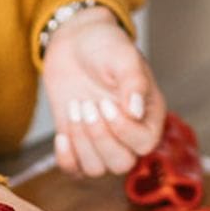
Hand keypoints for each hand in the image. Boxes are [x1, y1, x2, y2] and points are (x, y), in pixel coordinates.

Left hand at [41, 6, 165, 178]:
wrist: (76, 41)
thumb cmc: (105, 45)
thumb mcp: (123, 56)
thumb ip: (133, 81)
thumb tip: (135, 111)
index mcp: (148, 115)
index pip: (144, 144)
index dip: (122, 130)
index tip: (104, 102)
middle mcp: (128, 133)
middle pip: (121, 163)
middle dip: (99, 137)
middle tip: (86, 104)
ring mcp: (102, 140)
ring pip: (96, 169)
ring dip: (81, 142)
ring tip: (75, 107)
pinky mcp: (79, 142)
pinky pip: (75, 170)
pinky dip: (66, 158)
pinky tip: (61, 134)